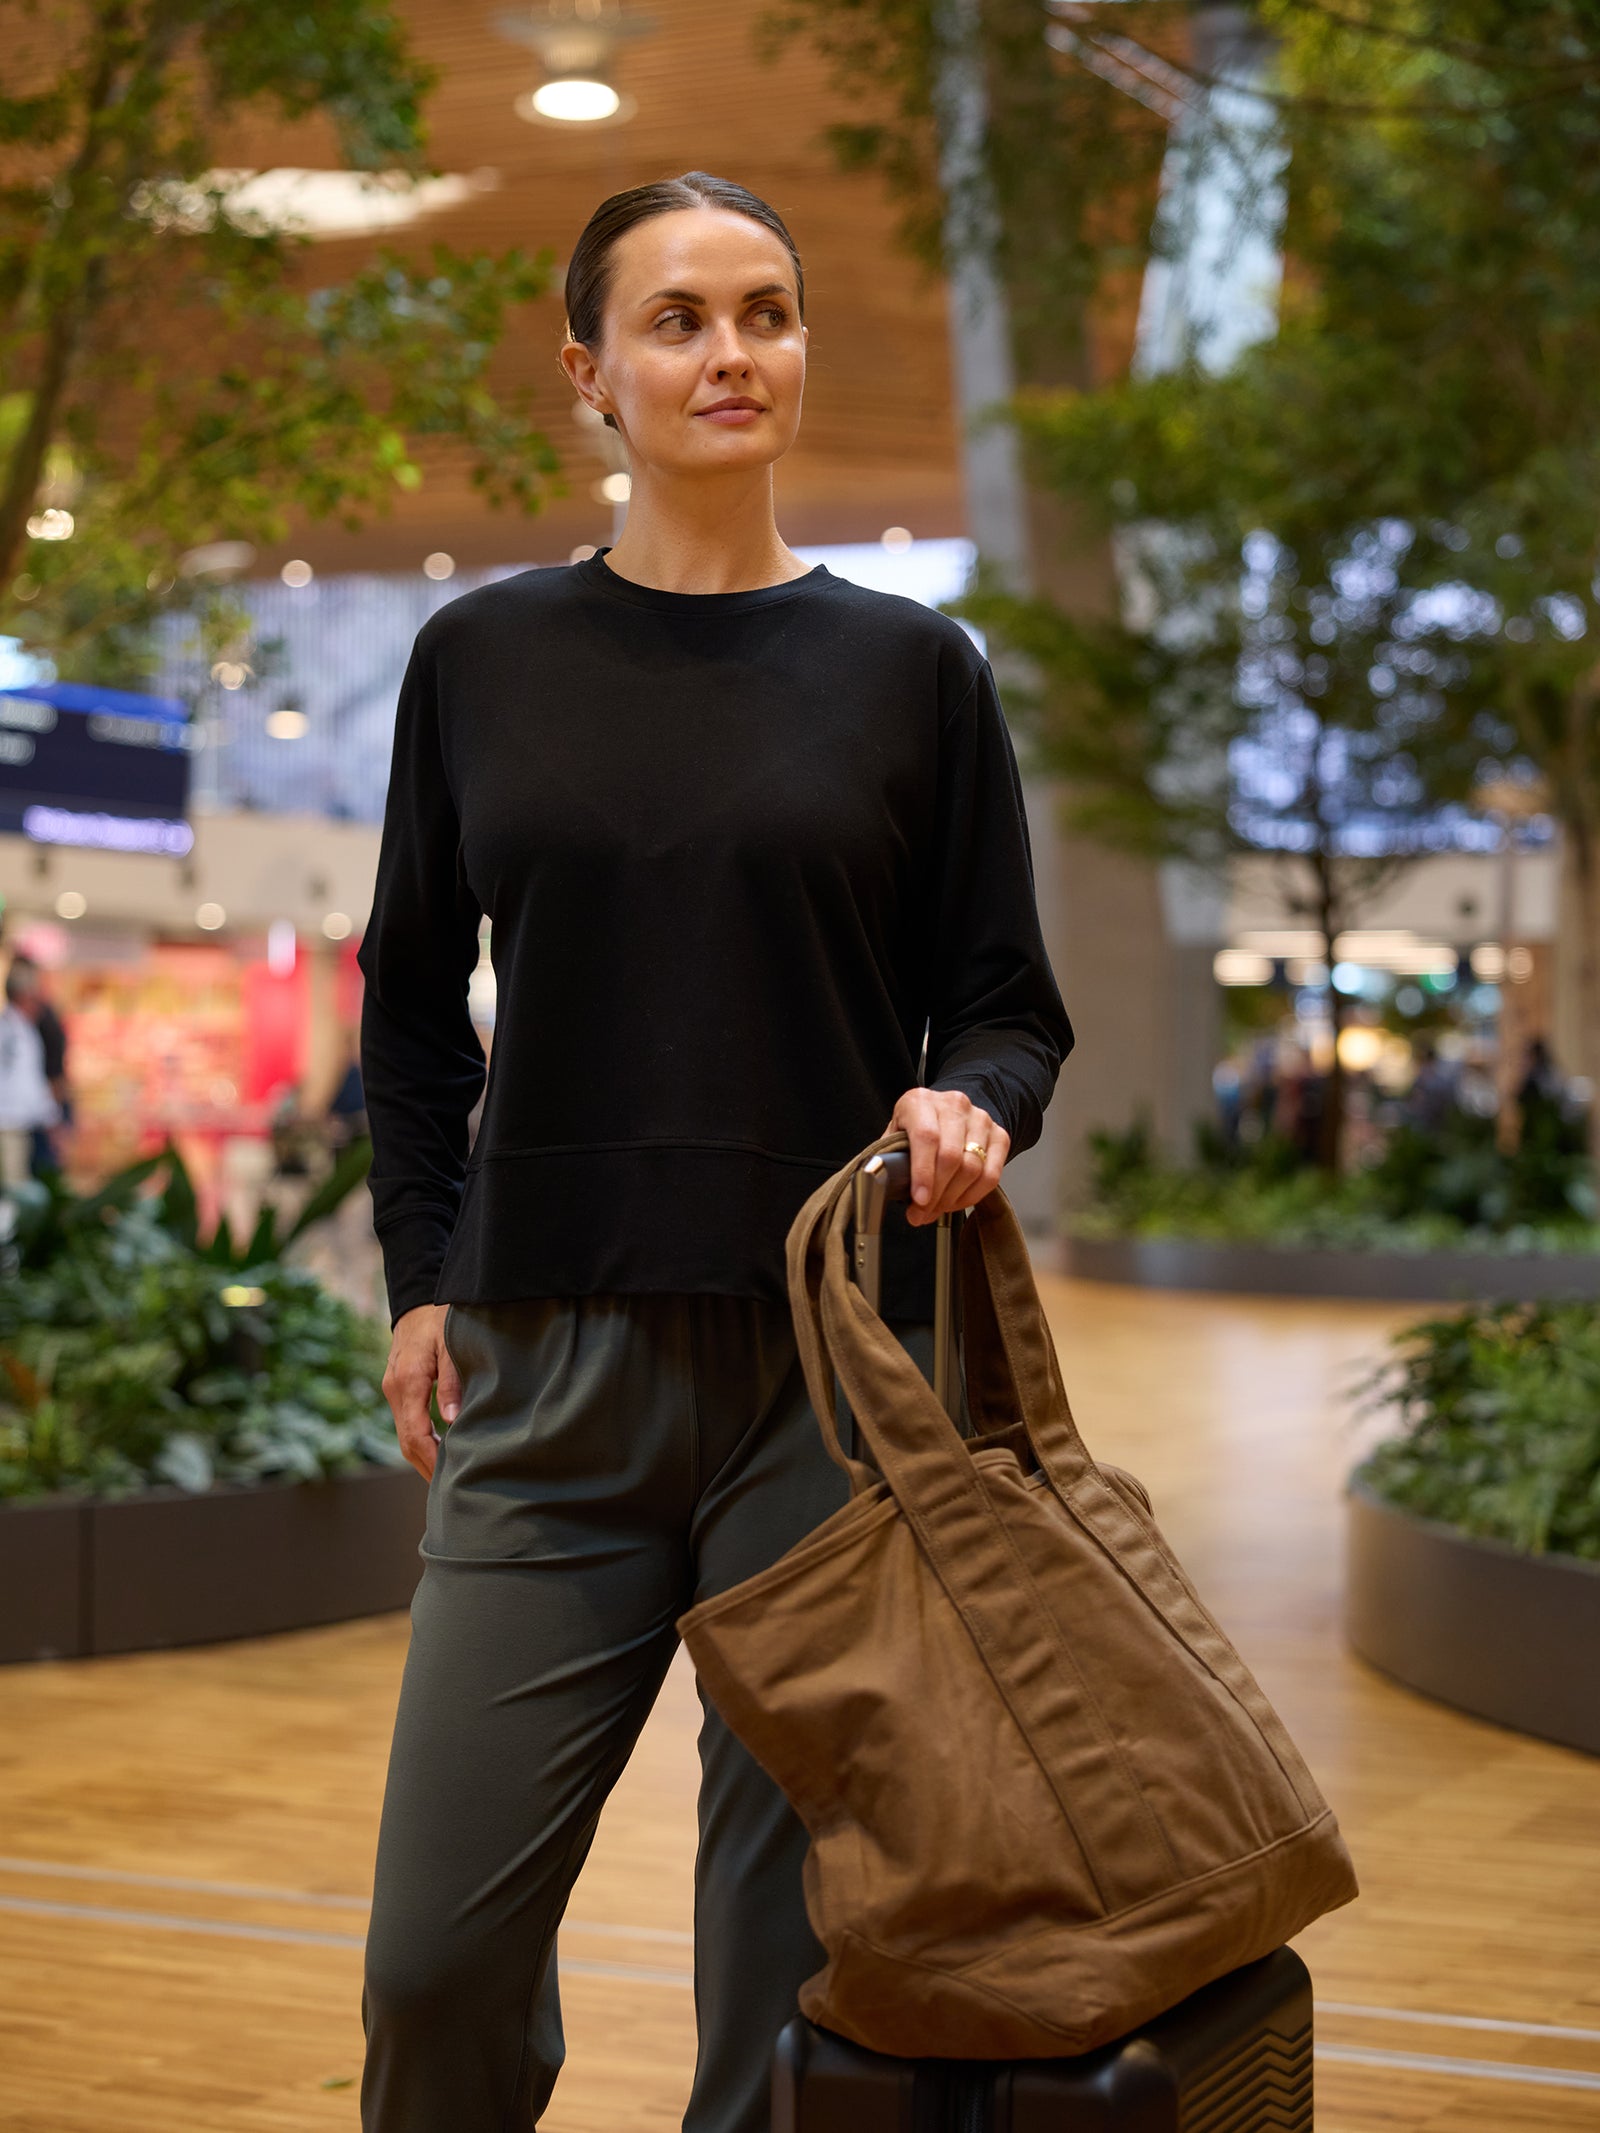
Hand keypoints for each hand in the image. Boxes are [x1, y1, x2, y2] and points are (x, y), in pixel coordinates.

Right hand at [382, 1303, 462, 1481]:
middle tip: (450, 1489)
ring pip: (404, 1435)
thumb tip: (451, 1419)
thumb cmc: (440, 1318)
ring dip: (422, 1457)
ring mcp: (392, 1390)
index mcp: (408, 1381)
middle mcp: (394, 1389)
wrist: (416, 1300)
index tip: (449, 1478)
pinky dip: (420, 1442)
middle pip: (406, 1441)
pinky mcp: (396, 1389)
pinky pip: (405, 1424)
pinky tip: (438, 1452)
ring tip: (446, 1478)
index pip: (416, 1434)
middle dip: (427, 1467)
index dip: (432, 1460)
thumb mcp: (451, 1344)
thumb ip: (452, 1381)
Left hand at [885, 1088, 1008, 1224]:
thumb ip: (892, 1158)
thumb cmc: (916, 1129)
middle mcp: (954, 1104)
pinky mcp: (999, 1135)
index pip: (926, 1137)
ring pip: (972, 1167)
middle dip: (936, 1193)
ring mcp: (980, 1118)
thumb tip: (887, 1188)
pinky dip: (973, 1196)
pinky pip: (991, 1174)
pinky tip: (957, 1202)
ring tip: (937, 1209)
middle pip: (951, 1156)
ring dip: (953, 1198)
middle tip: (922, 1213)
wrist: (946, 1114)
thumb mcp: (896, 1136)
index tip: (919, 1200)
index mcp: (920, 1101)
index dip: (923, 1172)